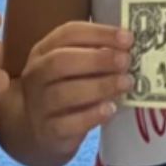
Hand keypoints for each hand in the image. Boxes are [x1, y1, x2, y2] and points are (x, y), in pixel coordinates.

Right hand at [18, 22, 131, 153]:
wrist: (36, 128)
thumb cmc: (63, 88)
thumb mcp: (71, 66)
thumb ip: (94, 54)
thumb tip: (129, 47)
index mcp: (44, 51)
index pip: (68, 34)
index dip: (99, 33)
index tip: (128, 38)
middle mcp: (36, 75)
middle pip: (61, 61)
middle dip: (98, 59)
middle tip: (126, 61)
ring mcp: (39, 104)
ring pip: (64, 93)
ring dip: (100, 87)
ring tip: (126, 83)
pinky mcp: (48, 132)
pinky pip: (68, 123)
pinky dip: (92, 116)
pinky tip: (110, 109)